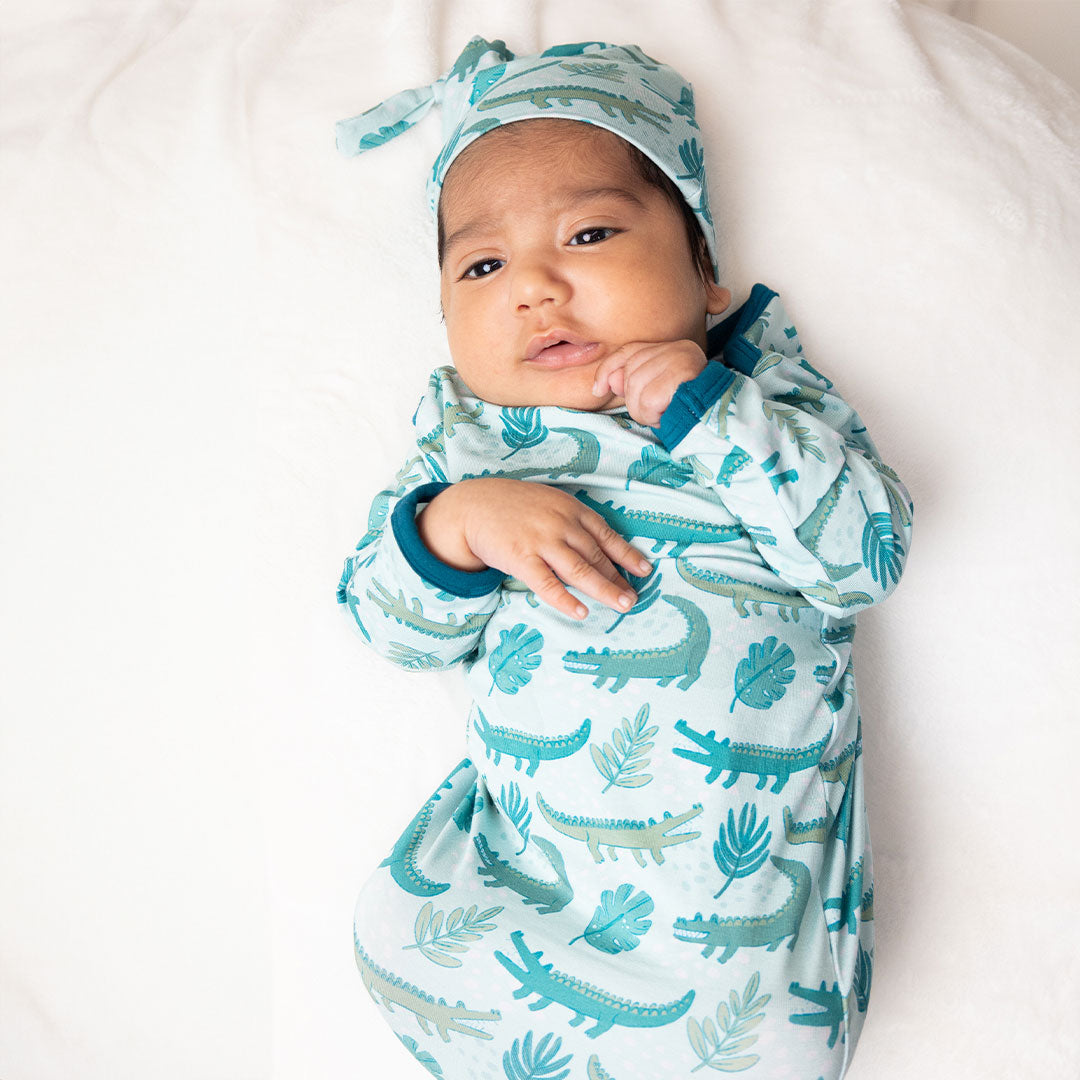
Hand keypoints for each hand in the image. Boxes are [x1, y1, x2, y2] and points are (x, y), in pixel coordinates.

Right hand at [415, 477, 653, 620]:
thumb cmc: (512, 506)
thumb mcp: (548, 503)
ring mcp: (541, 542)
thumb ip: (571, 521)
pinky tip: (581, 611)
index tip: (644, 570)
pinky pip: (548, 585)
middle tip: (634, 598)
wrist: (472, 505)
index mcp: (570, 509)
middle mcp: (561, 524)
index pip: (606, 535)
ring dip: (604, 590)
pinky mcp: (521, 559)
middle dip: (619, 579)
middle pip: (597, 555)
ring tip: (622, 605)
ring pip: (580, 570)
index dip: (627, 554)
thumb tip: (596, 547)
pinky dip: (566, 599)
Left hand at [591, 339, 707, 426]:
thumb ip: (631, 381)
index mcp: (673, 346)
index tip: (598, 389)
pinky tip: (667, 415)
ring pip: (635, 390)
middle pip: (630, 373)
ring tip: (663, 413)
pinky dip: (653, 416)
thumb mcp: (655, 392)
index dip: (608, 369)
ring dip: (644, 411)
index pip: (629, 350)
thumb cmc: (686, 409)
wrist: (719, 422)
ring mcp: (681, 360)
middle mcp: (678, 348)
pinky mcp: (680, 378)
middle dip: (634, 399)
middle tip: (655, 409)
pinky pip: (648, 402)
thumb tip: (609, 381)